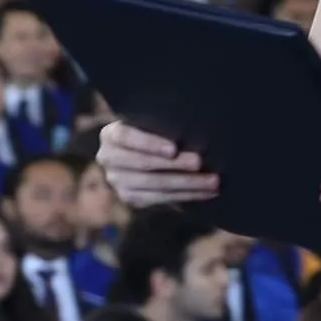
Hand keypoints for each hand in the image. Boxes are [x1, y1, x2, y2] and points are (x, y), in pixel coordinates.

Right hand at [97, 122, 218, 205]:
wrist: (138, 151)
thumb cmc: (151, 129)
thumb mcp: (149, 121)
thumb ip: (161, 123)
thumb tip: (193, 126)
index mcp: (110, 135)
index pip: (126, 137)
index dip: (149, 144)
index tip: (174, 149)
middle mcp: (108, 159)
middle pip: (143, 164)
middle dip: (175, 165)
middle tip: (200, 163)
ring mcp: (117, 182)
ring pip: (155, 185)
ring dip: (187, 184)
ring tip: (212, 181)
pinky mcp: (131, 199)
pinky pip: (161, 199)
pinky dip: (187, 196)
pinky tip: (207, 192)